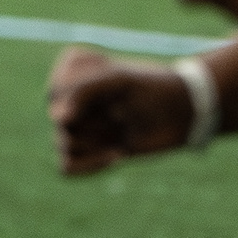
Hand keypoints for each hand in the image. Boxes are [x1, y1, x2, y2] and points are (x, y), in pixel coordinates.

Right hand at [46, 42, 192, 177]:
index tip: (114, 92)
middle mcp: (68, 97)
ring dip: (98, 143)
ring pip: (63, 145)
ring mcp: (76, 125)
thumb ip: (82, 92)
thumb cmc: (152, 88)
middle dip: (94, 122)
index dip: (85, 99)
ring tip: (121, 133)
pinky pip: (66, 167)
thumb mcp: (118, 81)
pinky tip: (116, 155)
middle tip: (121, 114)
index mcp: (71, 70)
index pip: (56, 93)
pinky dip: (90, 165)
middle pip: (60, 122)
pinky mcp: (85, 151)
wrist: (182, 112)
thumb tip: (55, 118)